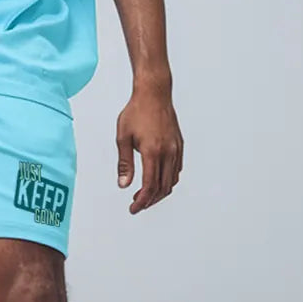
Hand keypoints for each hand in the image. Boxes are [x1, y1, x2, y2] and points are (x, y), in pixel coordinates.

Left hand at [116, 83, 182, 213]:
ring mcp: (176, 149)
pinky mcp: (179, 145)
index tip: (133, 209)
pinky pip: (176, 170)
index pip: (149, 186)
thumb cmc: (136, 111)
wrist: (154, 93)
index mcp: (153, 152)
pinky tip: (157, 180)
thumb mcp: (123, 137)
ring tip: (145, 195)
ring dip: (159, 192)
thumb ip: (124, 163)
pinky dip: (168, 180)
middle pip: (162, 188)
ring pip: (172, 181)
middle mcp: (168, 152)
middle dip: (150, 200)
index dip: (142, 201)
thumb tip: (123, 185)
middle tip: (136, 205)